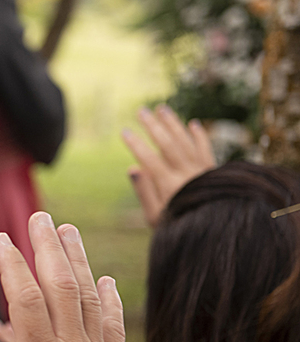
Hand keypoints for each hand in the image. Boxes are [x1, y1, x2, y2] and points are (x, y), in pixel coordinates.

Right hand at [0, 212, 129, 341]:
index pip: (25, 298)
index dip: (12, 266)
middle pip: (61, 286)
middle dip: (48, 247)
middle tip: (39, 217)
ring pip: (90, 295)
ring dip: (78, 259)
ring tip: (67, 230)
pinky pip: (113, 322)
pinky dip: (109, 297)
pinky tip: (103, 278)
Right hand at [122, 104, 214, 226]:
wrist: (217, 233)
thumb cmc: (179, 226)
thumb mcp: (155, 217)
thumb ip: (144, 192)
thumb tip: (133, 167)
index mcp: (170, 186)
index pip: (149, 159)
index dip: (136, 144)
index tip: (125, 131)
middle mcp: (187, 174)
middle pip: (168, 144)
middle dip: (153, 126)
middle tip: (141, 111)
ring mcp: (202, 171)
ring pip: (186, 142)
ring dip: (174, 124)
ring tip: (162, 108)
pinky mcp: (214, 172)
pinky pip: (206, 149)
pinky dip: (200, 136)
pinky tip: (193, 124)